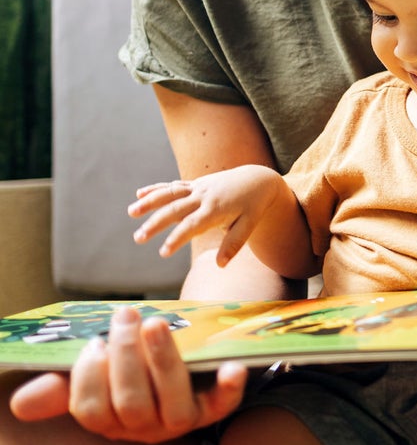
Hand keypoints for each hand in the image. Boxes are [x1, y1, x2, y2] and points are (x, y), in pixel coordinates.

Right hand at [10, 306, 246, 442]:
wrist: (184, 361)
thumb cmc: (133, 366)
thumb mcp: (99, 373)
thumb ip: (64, 386)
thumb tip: (20, 404)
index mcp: (112, 419)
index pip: (93, 411)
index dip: (89, 377)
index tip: (93, 342)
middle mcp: (145, 427)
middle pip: (131, 404)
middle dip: (126, 357)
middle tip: (125, 315)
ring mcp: (181, 418)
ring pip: (171, 403)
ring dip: (163, 362)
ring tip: (155, 322)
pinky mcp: (214, 407)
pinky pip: (223, 405)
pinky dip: (229, 387)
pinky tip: (233, 366)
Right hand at [129, 165, 278, 265]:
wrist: (257, 179)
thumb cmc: (253, 206)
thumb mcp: (250, 224)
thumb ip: (234, 243)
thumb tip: (220, 265)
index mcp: (216, 209)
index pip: (192, 225)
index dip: (177, 238)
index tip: (162, 252)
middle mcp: (204, 196)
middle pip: (175, 209)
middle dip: (155, 223)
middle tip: (138, 238)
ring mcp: (198, 188)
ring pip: (170, 193)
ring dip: (150, 201)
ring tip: (131, 212)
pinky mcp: (195, 184)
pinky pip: (174, 186)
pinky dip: (157, 189)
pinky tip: (139, 194)